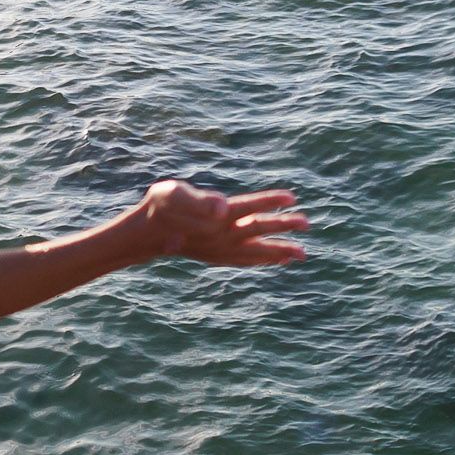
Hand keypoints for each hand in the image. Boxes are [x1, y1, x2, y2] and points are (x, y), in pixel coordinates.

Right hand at [138, 181, 307, 267]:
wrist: (148, 232)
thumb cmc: (161, 206)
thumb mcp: (173, 194)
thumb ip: (198, 200)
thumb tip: (221, 205)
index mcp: (214, 218)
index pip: (248, 207)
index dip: (269, 201)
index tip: (291, 196)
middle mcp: (221, 236)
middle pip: (258, 229)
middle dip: (283, 226)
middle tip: (307, 223)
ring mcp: (220, 250)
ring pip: (256, 250)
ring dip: (279, 250)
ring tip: (301, 254)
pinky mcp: (218, 258)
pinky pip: (246, 261)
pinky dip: (263, 260)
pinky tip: (277, 260)